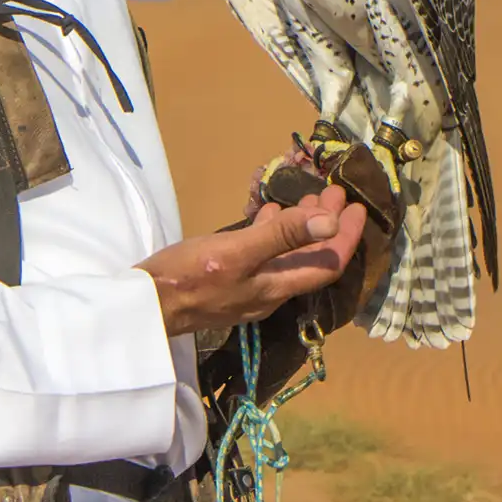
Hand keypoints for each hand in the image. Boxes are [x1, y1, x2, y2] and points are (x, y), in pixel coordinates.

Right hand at [136, 186, 368, 335]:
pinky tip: (265, 216)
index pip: (327, 264)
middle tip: (331, 194)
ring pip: (288, 257)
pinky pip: (265, 257)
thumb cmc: (187, 277)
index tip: (356, 207)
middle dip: (326, 226)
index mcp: (276, 286)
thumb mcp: (235, 252)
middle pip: (310, 259)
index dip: (347, 237)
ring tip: (306, 199)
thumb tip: (331, 223)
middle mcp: (269, 292)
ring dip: (301, 228)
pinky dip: (273, 233)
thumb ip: (280, 237)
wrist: (146, 307)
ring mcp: (249, 289)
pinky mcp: (230, 284)